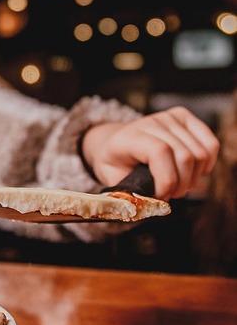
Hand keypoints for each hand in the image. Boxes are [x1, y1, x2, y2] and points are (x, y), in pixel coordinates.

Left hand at [81, 107, 219, 199]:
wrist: (115, 143)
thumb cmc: (117, 165)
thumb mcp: (113, 179)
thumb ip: (128, 192)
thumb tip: (147, 207)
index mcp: (128, 137)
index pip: (159, 152)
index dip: (167, 180)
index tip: (161, 196)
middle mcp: (150, 123)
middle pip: (185, 156)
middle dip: (181, 185)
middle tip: (171, 194)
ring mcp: (168, 118)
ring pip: (200, 154)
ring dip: (193, 178)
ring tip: (179, 185)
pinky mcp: (184, 117)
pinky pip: (211, 144)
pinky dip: (207, 164)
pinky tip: (193, 173)